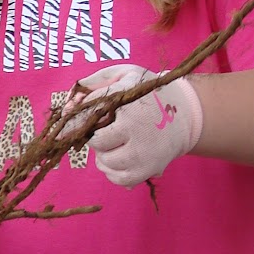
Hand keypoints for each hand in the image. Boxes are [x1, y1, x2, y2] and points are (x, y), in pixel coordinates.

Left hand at [78, 64, 202, 187]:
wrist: (186, 113)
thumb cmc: (147, 93)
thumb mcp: (124, 74)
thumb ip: (95, 83)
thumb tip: (68, 105)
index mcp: (129, 106)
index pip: (90, 116)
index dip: (80, 119)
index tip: (80, 120)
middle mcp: (137, 132)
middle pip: (96, 143)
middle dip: (95, 137)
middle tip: (106, 130)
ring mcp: (144, 154)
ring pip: (105, 163)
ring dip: (103, 155)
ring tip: (114, 144)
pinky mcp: (149, 170)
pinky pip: (119, 179)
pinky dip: (113, 171)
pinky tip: (120, 157)